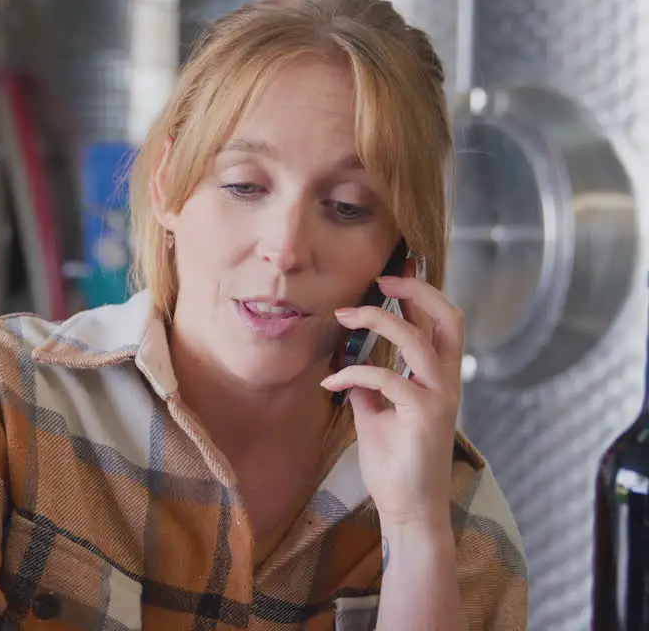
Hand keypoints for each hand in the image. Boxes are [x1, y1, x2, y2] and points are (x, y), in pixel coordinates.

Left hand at [320, 261, 463, 530]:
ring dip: (379, 321)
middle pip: (449, 319)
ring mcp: (440, 398)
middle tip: (381, 279)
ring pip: (418, 341)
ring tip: (344, 316)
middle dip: (416, 291)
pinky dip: (354, 373)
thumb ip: (372, 385)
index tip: (391, 272)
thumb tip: (351, 363)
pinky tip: (330, 380)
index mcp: (438, 377)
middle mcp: (447, 382)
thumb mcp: (377, 413)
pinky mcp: (424, 417)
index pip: (439, 323)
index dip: (420, 293)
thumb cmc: (395, 461)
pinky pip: (386, 379)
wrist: (407, 507)